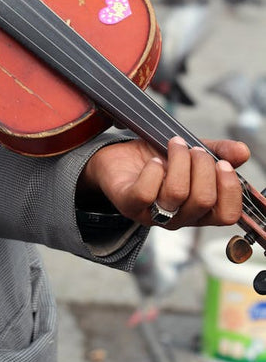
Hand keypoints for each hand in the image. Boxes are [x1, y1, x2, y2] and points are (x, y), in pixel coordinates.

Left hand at [78, 136, 249, 228]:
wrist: (117, 157)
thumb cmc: (156, 158)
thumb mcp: (190, 152)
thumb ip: (217, 151)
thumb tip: (243, 152)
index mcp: (198, 209)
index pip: (226, 215)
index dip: (229, 190)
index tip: (223, 163)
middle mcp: (178, 217)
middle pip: (203, 201)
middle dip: (202, 167)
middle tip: (193, 149)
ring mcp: (153, 214)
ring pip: (177, 194)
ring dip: (179, 162)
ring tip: (174, 145)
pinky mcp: (129, 204)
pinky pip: (146, 193)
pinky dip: (154, 171)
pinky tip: (154, 161)